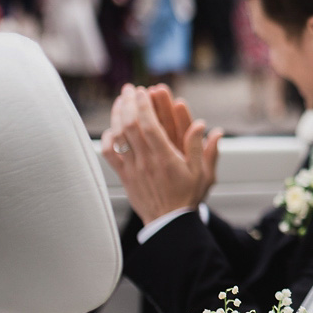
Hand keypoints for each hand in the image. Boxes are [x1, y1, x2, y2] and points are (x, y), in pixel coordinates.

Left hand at [100, 84, 221, 223]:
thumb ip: (200, 148)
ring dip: (117, 115)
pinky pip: (110, 155)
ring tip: (120, 100)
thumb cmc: (188, 197)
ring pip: (119, 137)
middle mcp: (146, 161)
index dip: (144, 106)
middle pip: (130, 126)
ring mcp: (133, 169)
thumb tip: (204, 126)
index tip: (143, 91)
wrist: (169, 223)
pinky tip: (112, 129)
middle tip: (130, 89)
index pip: (150, 126)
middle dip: (128, 103)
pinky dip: (108, 139)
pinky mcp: (124, 176)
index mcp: (165, 158)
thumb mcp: (202, 173)